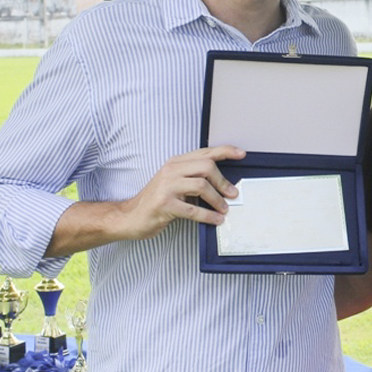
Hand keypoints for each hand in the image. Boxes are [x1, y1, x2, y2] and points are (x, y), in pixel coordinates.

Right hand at [117, 145, 245, 239]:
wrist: (130, 217)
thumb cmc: (157, 201)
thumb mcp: (175, 184)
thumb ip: (194, 179)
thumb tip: (224, 184)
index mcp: (175, 163)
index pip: (205, 152)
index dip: (225, 151)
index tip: (241, 154)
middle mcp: (171, 170)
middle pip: (206, 167)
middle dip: (223, 181)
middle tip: (233, 194)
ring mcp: (166, 186)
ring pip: (202, 186)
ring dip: (217, 199)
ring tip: (224, 209)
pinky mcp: (164, 204)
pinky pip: (193, 209)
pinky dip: (208, 216)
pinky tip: (216, 220)